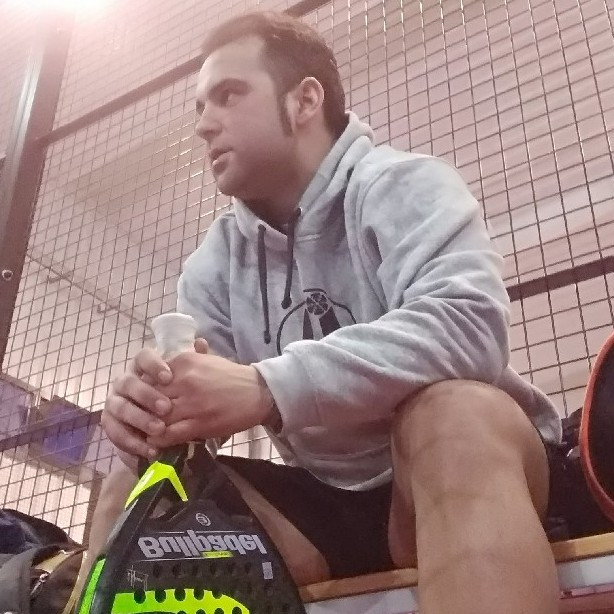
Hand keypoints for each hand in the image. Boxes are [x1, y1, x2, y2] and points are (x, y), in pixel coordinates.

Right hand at [101, 339, 208, 458]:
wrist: (168, 430)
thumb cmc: (181, 402)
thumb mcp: (190, 383)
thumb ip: (194, 363)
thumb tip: (201, 342)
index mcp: (142, 369)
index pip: (142, 357)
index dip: (152, 365)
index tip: (169, 377)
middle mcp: (125, 383)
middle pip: (128, 382)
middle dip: (146, 395)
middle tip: (166, 408)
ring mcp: (115, 403)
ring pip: (120, 407)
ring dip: (139, 419)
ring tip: (159, 430)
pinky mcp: (111, 424)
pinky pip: (116, 432)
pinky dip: (132, 442)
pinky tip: (150, 449)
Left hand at [147, 353, 272, 447]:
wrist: (257, 393)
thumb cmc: (231, 376)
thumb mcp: (208, 359)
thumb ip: (188, 355)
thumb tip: (172, 350)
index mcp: (184, 362)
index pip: (150, 376)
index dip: (143, 390)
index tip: (142, 398)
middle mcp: (185, 380)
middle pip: (150, 397)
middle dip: (143, 409)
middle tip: (140, 417)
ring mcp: (192, 403)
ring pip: (156, 417)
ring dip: (149, 426)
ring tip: (146, 430)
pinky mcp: (199, 423)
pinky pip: (169, 433)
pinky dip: (159, 438)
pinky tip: (158, 440)